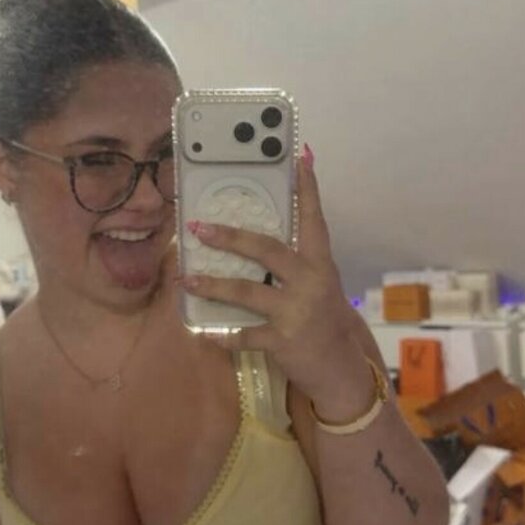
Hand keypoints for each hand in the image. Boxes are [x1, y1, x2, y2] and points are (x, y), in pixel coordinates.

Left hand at [178, 148, 369, 402]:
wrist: (340, 367)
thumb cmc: (322, 319)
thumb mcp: (319, 284)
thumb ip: (297, 259)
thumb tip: (268, 234)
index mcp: (320, 263)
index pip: (313, 218)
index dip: (307, 188)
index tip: (299, 157)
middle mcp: (310, 281)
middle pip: (267, 250)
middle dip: (230, 238)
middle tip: (198, 228)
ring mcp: (296, 311)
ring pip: (245, 292)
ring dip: (211, 285)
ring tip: (185, 279)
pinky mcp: (283, 340)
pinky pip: (243, 335)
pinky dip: (222, 336)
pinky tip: (203, 334)